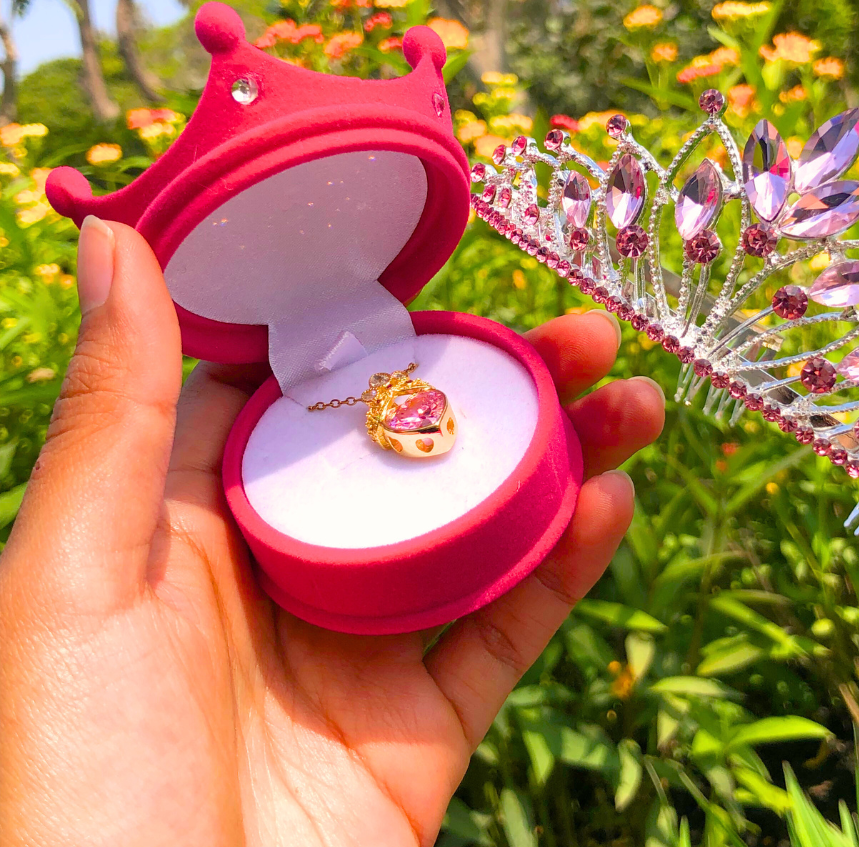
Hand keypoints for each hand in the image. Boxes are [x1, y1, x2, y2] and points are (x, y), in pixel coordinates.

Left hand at [0, 218, 664, 845]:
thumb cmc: (71, 775)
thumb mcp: (76, 572)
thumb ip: (117, 406)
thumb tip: (114, 234)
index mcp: (201, 513)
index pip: (309, 389)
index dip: (381, 324)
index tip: (449, 267)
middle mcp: (294, 562)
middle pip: (419, 447)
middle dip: (506, 382)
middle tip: (588, 332)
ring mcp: (368, 637)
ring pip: (483, 523)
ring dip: (563, 456)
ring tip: (634, 399)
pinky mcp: (425, 715)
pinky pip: (510, 624)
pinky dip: (567, 562)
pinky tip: (611, 501)